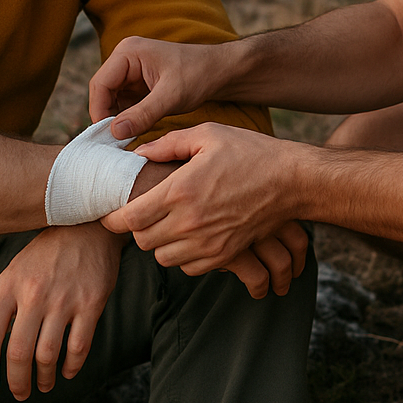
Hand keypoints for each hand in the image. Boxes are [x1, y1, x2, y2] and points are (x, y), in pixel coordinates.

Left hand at [0, 223, 122, 399]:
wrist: (87, 227)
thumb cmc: (44, 254)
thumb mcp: (12, 275)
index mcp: (9, 286)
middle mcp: (34, 294)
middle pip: (18, 352)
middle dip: (17, 382)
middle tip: (20, 394)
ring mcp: (64, 299)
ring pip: (48, 354)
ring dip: (44, 378)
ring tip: (44, 385)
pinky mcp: (92, 302)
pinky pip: (79, 345)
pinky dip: (72, 366)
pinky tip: (67, 372)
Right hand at [88, 36, 218, 139]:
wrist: (220, 71)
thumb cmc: (198, 75)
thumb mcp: (171, 97)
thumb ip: (143, 114)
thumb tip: (114, 132)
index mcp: (128, 52)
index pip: (100, 83)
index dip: (99, 110)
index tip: (107, 136)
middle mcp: (125, 58)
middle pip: (103, 91)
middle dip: (107, 116)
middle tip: (114, 141)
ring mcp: (131, 70)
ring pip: (112, 99)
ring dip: (117, 119)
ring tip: (125, 139)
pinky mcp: (138, 82)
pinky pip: (124, 102)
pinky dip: (127, 117)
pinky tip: (134, 131)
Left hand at [127, 156, 307, 297]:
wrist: (292, 181)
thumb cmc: (250, 152)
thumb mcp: (207, 134)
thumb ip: (167, 144)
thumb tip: (136, 153)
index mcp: (180, 190)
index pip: (129, 218)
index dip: (112, 219)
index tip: (111, 214)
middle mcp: (190, 221)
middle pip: (141, 240)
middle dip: (136, 229)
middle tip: (142, 213)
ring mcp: (208, 242)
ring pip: (162, 257)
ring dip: (159, 243)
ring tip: (167, 223)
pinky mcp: (224, 254)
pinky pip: (187, 267)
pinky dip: (182, 256)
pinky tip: (189, 236)